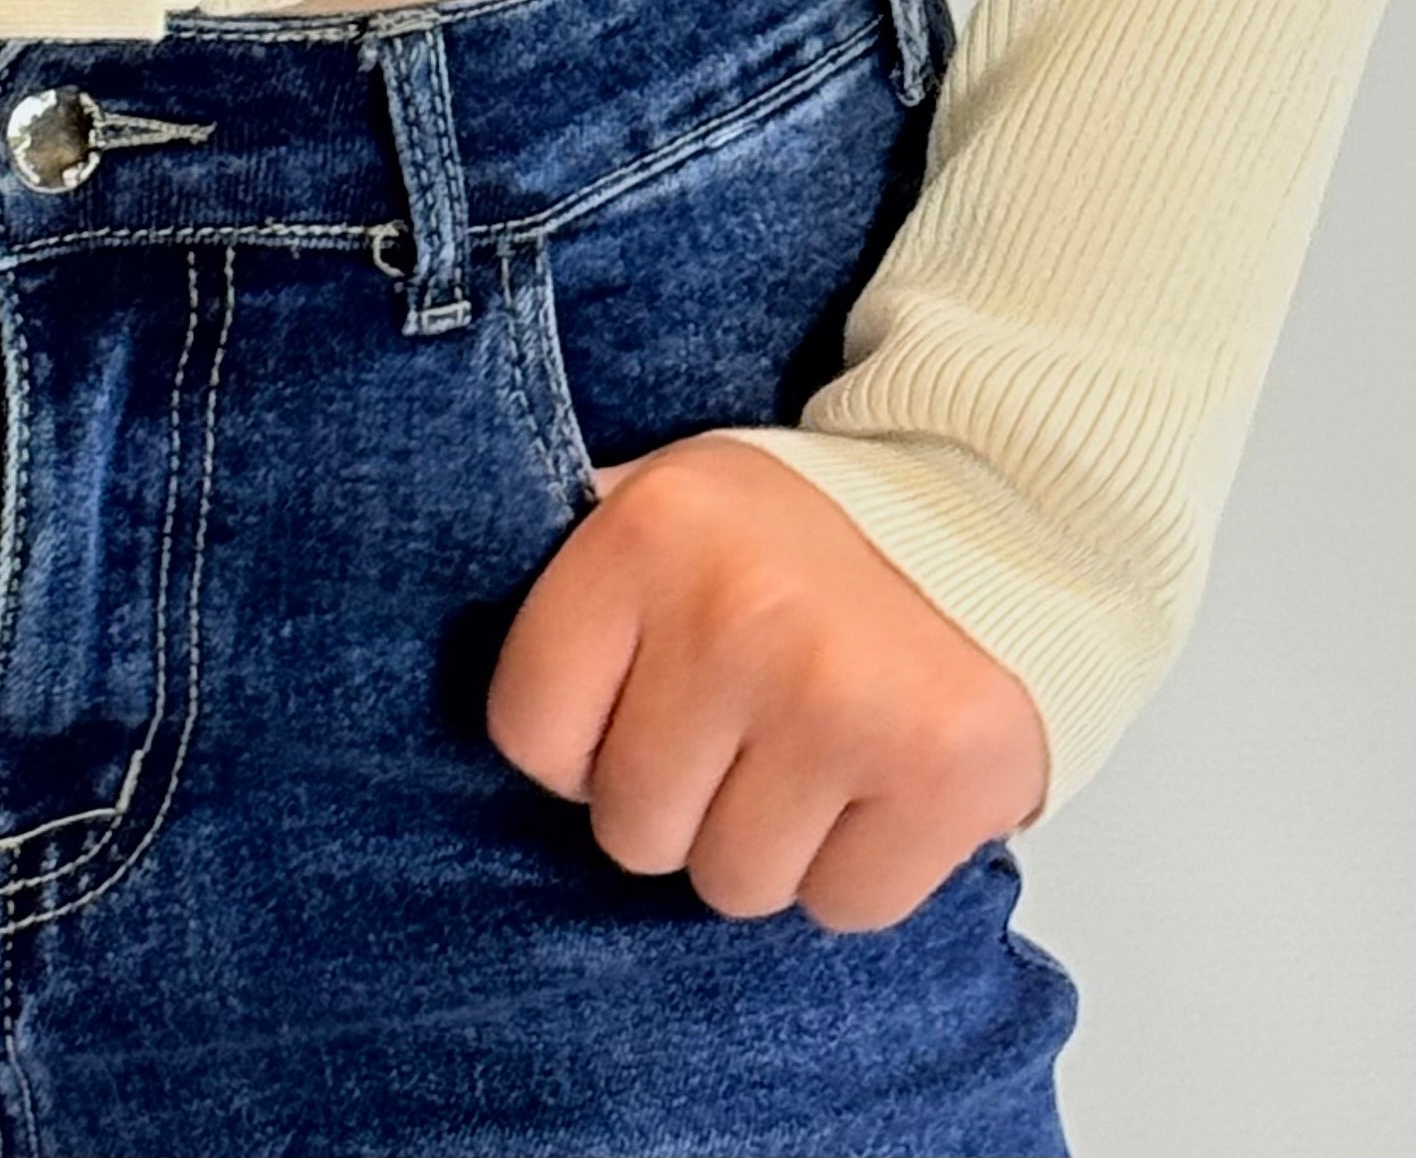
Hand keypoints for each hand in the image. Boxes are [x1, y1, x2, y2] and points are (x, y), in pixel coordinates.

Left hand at [484, 432, 1049, 930]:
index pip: (530, 739)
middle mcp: (739, 609)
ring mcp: (844, 693)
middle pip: (633, 831)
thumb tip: (420, 654)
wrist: (995, 512)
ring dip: (774, 836)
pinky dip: (863, 865)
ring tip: (819, 738)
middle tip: (753, 712)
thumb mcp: (666, 507)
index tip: (648, 693)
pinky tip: (883, 773)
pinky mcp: (943, 768)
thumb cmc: (797, 539)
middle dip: (689, 795)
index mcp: (648, 528)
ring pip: (733, 884)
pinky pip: (842, 907)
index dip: (588, 739)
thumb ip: (573, 583)